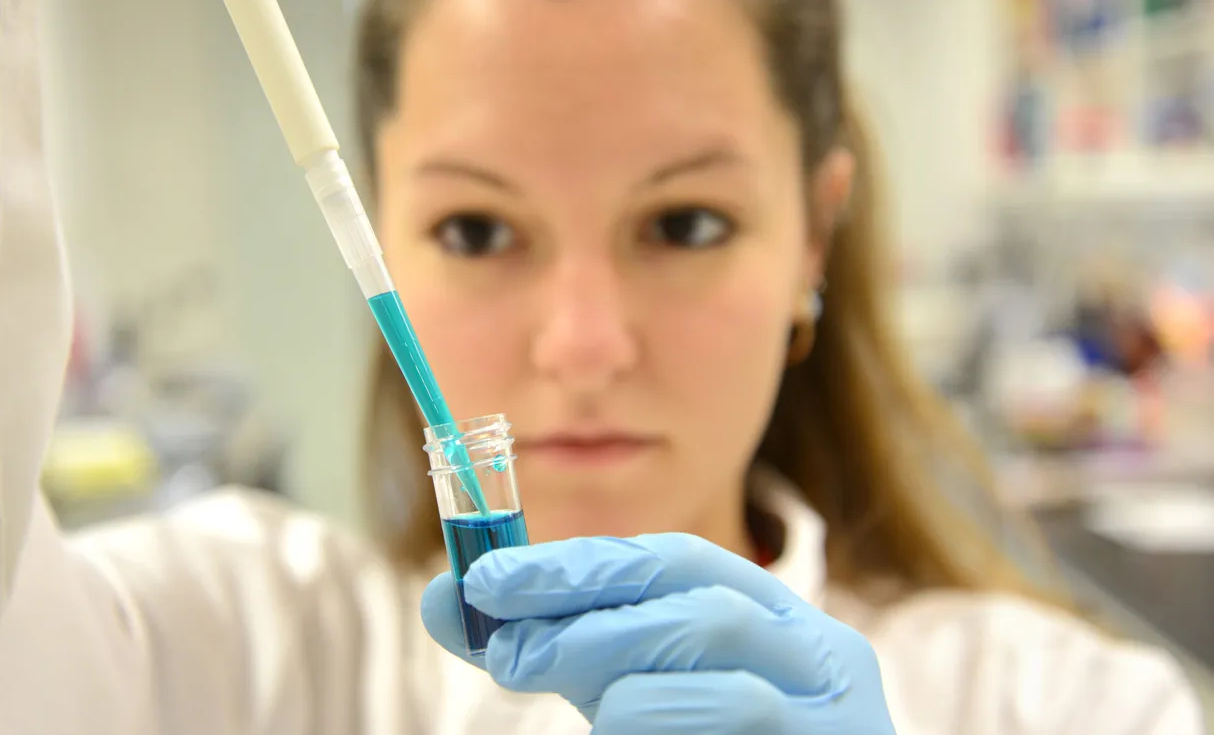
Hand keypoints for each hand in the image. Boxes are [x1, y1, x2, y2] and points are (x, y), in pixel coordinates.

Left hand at [421, 533, 895, 733]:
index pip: (675, 562)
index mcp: (773, 618)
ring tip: (544, 678)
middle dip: (589, 601)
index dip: (578, 561)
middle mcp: (818, 651)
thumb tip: (444, 598)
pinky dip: (661, 711)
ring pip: (720, 635)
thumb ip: (551, 646)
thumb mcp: (624, 690)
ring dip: (615, 653)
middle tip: (504, 643)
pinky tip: (614, 727)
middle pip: (700, 594)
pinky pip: (745, 710)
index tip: (487, 577)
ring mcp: (835, 705)